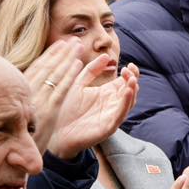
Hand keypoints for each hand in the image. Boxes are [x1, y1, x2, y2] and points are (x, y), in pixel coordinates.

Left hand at [25, 41, 139, 157]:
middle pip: (130, 90)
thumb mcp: (78, 84)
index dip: (130, 73)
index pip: (124, 82)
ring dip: (132, 90)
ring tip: (131, 79)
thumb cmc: (65, 109)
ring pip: (129, 102)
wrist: (55, 132)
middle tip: (130, 69)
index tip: (129, 64)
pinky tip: (127, 92)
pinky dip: (126, 103)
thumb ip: (91, 70)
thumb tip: (106, 56)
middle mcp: (112, 104)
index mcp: (106, 94)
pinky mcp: (108, 127)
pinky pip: (120, 114)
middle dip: (133, 79)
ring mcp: (111, 116)